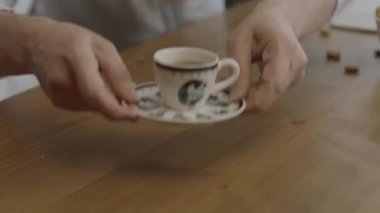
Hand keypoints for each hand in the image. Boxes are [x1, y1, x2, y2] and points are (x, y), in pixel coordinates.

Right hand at [23, 17, 138, 119]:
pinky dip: (94, 101)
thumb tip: (132, 99)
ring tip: (104, 83)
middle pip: (96, 104)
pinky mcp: (56, 102)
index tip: (134, 115)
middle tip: (130, 105)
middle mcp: (63, 81)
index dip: (116, 109)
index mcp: (77, 61)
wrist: (36, 43)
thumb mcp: (102, 46)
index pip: (96, 94)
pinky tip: (90, 86)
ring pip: (92, 107)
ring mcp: (57, 94)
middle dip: (116, 108)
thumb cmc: (73, 40)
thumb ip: (118, 72)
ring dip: (105, 102)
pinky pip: (84, 107)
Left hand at [228, 3, 307, 112]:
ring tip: (239, 85)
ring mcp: (298, 74)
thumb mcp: (239, 41)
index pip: (274, 84)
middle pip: (273, 94)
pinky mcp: (294, 80)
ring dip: (253, 97)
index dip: (254, 100)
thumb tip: (235, 98)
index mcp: (284, 50)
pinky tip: (250, 84)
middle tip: (230, 95)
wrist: (278, 21)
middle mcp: (296, 65)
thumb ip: (239, 69)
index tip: (233, 103)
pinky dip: (259, 94)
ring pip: (273, 97)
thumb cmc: (257, 27)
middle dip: (250, 100)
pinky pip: (274, 94)